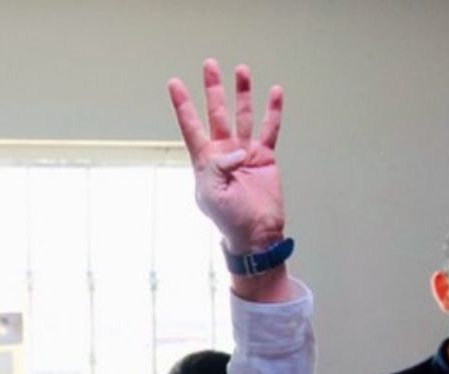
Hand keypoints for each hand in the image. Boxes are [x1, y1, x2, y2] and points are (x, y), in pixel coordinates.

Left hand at [167, 59, 284, 254]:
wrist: (256, 233)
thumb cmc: (229, 219)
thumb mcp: (212, 194)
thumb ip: (218, 168)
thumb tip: (238, 150)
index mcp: (204, 161)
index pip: (190, 126)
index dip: (182, 105)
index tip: (174, 83)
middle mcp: (223, 152)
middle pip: (216, 113)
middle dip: (213, 89)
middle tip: (210, 65)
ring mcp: (244, 152)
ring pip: (242, 115)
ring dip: (242, 94)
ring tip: (242, 70)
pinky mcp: (264, 156)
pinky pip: (268, 129)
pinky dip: (272, 111)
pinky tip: (274, 93)